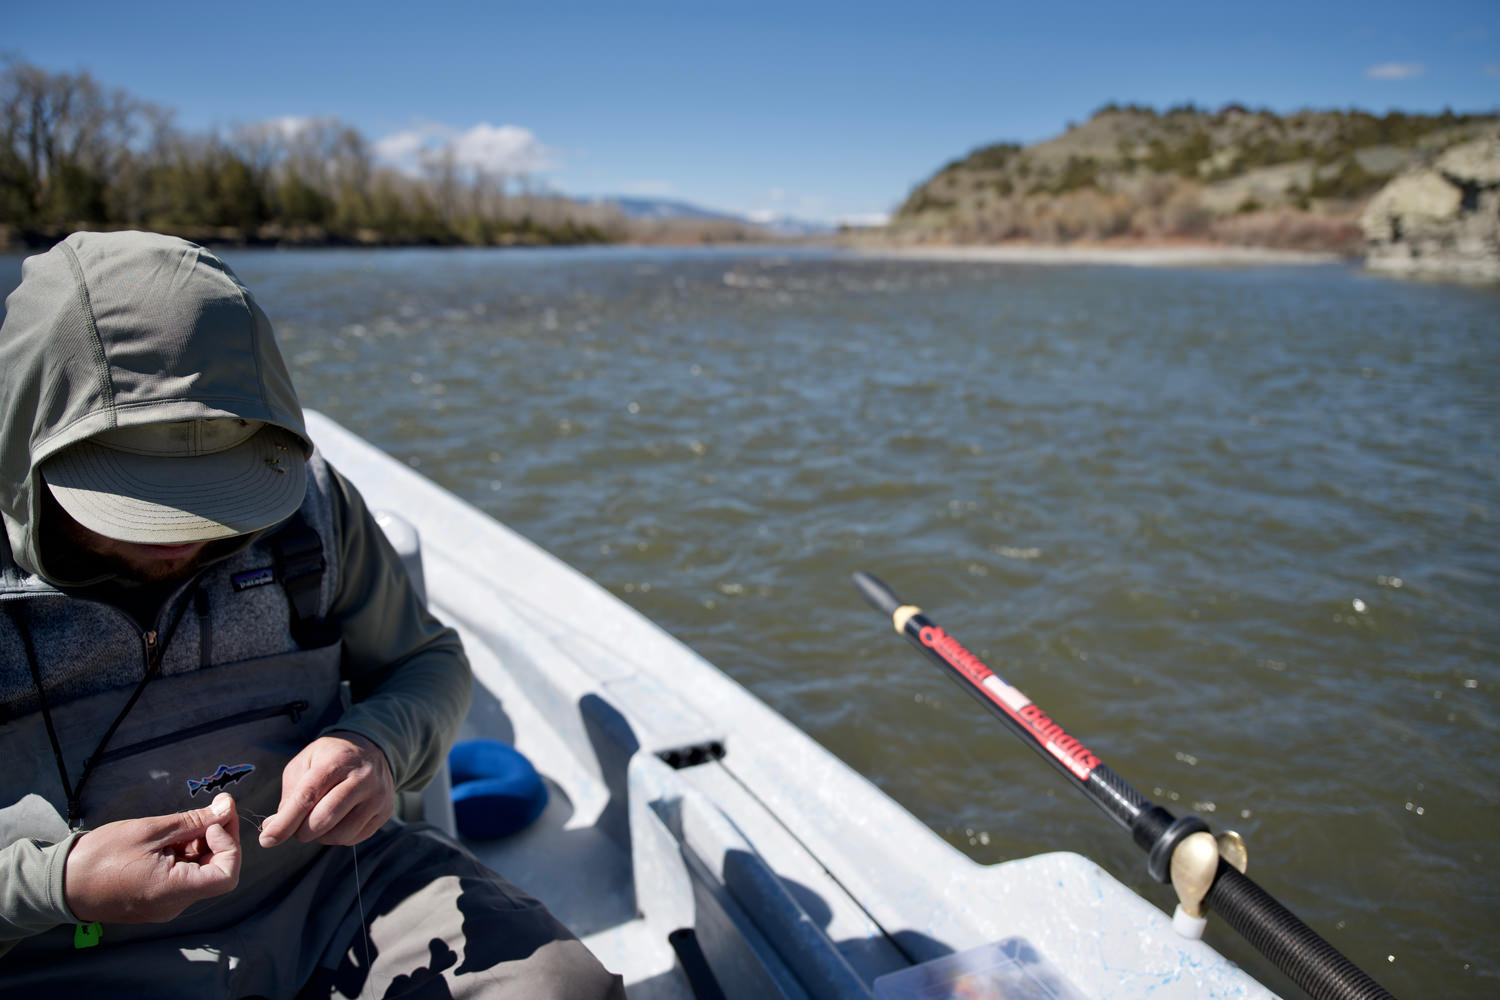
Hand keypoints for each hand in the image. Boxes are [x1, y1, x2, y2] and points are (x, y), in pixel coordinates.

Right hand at [64, 792, 240, 923]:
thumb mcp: (149, 830)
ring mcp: (164, 906)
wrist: (59, 884)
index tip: (215, 821)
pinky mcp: (155, 901)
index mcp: (173, 892)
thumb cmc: (99, 856)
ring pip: (199, 873)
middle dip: (217, 839)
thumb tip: (226, 808)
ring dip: (199, 846)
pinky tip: (168, 839)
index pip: (227, 875)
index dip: (229, 845)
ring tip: (178, 826)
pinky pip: (181, 878)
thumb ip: (193, 822)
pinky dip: (183, 856)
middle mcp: (173, 906)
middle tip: (208, 812)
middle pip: (215, 872)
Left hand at [258, 732, 393, 848]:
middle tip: (296, 827)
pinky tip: (336, 821)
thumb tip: (274, 828)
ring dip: (320, 836)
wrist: (372, 749)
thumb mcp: (304, 764)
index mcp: (337, 761)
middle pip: (324, 819)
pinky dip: (337, 837)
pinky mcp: (385, 812)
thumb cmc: (331, 758)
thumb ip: (289, 796)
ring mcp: (377, 796)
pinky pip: (353, 838)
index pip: (307, 798)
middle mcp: (362, 778)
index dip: (285, 822)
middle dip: (301, 831)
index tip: (266, 839)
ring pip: (339, 834)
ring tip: (317, 821)